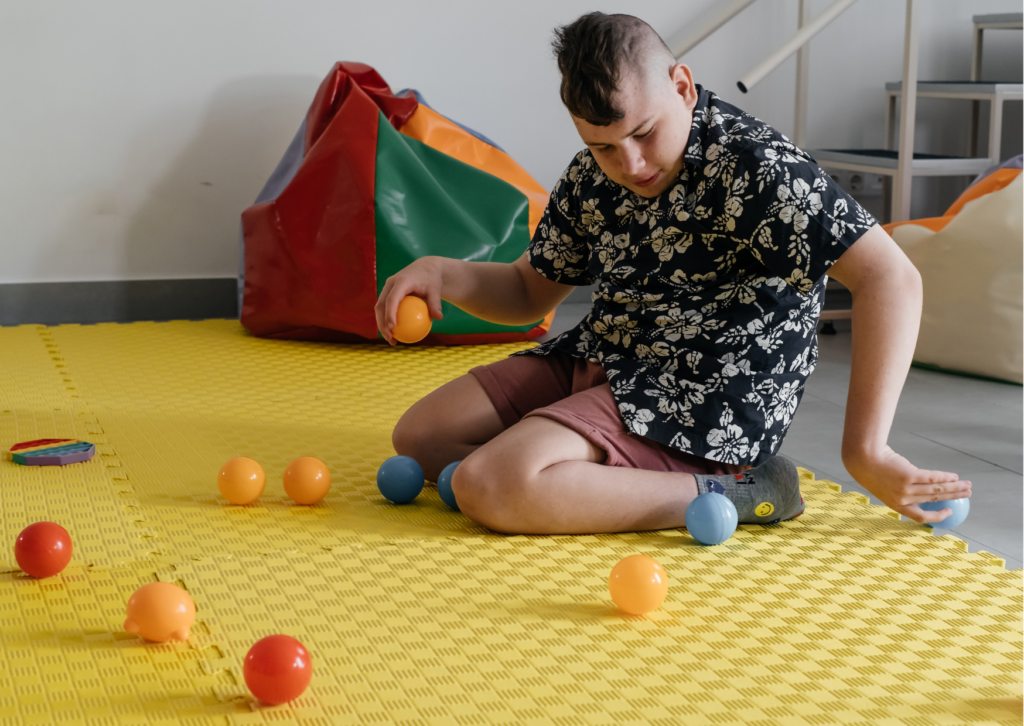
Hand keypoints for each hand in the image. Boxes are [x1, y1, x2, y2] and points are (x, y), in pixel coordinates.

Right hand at [373, 257, 444, 344]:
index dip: (390, 313)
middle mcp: (390, 284)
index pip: (392, 298)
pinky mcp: (387, 293)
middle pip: (380, 305)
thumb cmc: (431, 280)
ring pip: (379, 308)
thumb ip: (436, 303)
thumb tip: (438, 318)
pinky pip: (385, 309)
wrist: (425, 268)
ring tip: (391, 340)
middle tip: (390, 338)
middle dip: (382, 323)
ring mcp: (387, 288)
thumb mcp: (436, 290)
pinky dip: (387, 321)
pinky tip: (395, 334)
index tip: (393, 327)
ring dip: (382, 324)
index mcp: (401, 281)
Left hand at [844, 446, 971, 524]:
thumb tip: (923, 492)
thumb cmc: (874, 471)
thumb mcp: (886, 486)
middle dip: (953, 498)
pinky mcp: (908, 475)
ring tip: (966, 485)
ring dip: (954, 488)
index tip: (948, 510)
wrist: (862, 458)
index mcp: (896, 505)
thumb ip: (903, 490)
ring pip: (936, 489)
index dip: (937, 517)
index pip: (920, 517)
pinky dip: (944, 477)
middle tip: (966, 495)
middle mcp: (902, 499)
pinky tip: (954, 476)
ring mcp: (905, 488)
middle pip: (934, 500)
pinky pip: (931, 477)